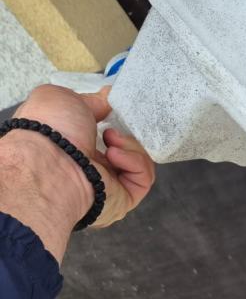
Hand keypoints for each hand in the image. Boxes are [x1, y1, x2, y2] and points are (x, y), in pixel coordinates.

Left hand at [0, 84, 154, 260]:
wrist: (49, 161)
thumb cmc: (49, 130)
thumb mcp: (64, 99)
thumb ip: (91, 100)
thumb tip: (109, 98)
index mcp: (72, 151)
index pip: (103, 139)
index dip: (113, 123)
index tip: (111, 113)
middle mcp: (90, 171)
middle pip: (127, 150)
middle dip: (125, 135)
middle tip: (111, 130)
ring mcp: (109, 187)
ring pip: (140, 162)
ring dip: (130, 146)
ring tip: (111, 141)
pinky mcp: (125, 200)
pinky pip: (144, 178)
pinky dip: (135, 162)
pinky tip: (114, 155)